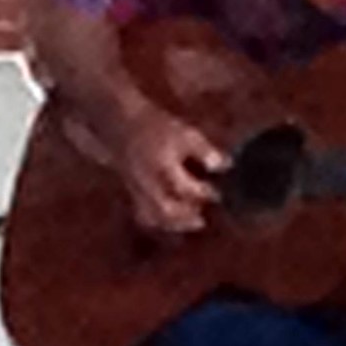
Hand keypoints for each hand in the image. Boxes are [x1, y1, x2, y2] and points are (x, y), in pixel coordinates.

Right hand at [106, 99, 230, 235]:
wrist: (120, 121)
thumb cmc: (156, 126)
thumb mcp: (185, 134)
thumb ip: (205, 151)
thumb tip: (225, 166)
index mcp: (163, 165)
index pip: (185, 188)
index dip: (204, 194)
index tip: (217, 194)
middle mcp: (148, 180)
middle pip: (165, 209)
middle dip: (186, 217)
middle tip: (202, 219)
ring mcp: (137, 188)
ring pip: (153, 215)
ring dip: (174, 223)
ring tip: (192, 222)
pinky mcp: (131, 192)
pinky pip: (143, 213)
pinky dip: (159, 221)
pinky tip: (173, 219)